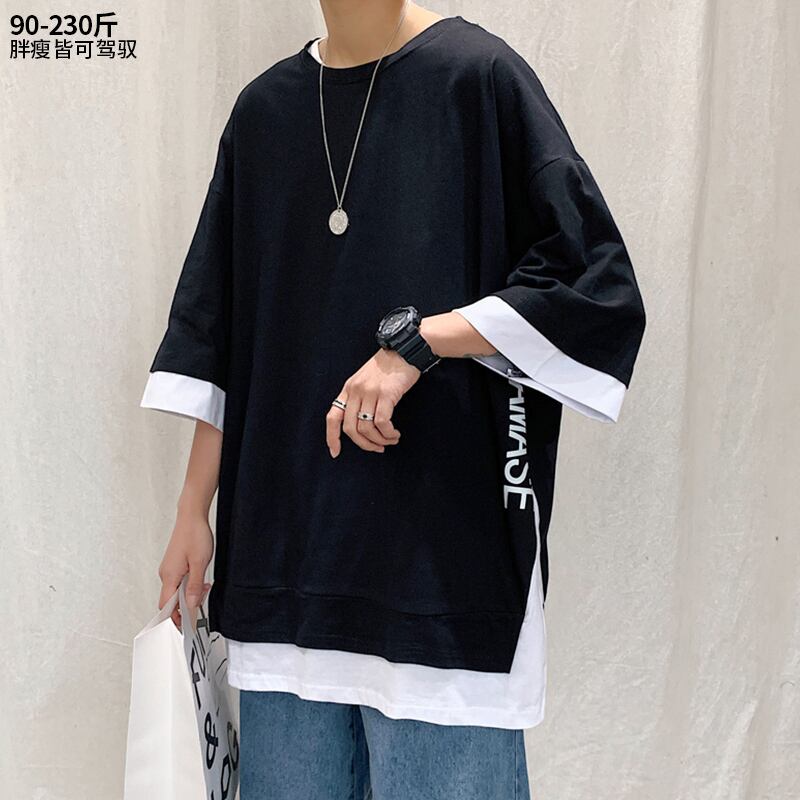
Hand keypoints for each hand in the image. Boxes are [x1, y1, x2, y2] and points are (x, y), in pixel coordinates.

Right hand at [158, 509, 213, 628]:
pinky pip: (179, 582)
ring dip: (190, 594)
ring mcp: (169, 569)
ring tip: (204, 586)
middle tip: (202, 598)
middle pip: (171, 601)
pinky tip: (200, 579)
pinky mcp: (174, 565)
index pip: (166, 607)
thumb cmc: (195, 535)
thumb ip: (194, 586)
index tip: (185, 625)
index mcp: (169, 576)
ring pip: (176, 591)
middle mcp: (166, 574)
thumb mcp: (200, 563)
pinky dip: (189, 585)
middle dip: (186, 605)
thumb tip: (190, 605)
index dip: (174, 618)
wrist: (191, 517)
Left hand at [327, 348, 419, 455]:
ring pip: (367, 428)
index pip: (333, 417)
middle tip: (377, 448)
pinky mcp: (386, 394)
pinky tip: (395, 434)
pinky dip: (388, 433)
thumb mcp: (366, 381)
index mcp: (348, 389)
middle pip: (350, 428)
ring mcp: (370, 392)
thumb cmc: (389, 367)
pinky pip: (382, 422)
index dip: (331, 437)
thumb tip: (362, 427)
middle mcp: (356, 391)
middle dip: (364, 444)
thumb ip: (360, 399)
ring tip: (390, 440)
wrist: (405, 350)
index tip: (335, 452)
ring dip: (379, 440)